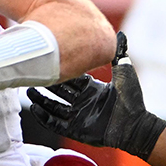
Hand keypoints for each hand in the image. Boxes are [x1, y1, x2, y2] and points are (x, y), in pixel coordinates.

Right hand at [25, 37, 165, 158]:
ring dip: (41, 101)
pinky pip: (56, 124)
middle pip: (59, 91)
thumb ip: (119, 54)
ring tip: (28, 92)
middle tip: (31, 74)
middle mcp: (83, 101)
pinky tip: (35, 110)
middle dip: (46, 84)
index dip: (60, 71)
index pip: (71, 78)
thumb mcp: (124, 73)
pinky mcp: (76, 130)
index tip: (47, 61)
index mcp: (92, 89)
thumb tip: (119, 34)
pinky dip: (45, 118)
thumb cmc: (133, 100)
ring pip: (54, 107)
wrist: (136, 125)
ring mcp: (79, 116)